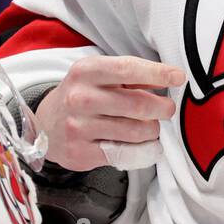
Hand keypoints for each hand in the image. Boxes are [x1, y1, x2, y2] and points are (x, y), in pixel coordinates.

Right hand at [34, 56, 183, 171]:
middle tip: (167, 109)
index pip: (128, 69)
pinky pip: (126, 154)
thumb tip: (170, 77)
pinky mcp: (81, 153)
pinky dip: (145, 151)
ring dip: (152, 130)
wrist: (45, 126)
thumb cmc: (82, 96)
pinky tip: (149, 146)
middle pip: (136, 104)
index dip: (158, 73)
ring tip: (151, 127)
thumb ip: (130, 76)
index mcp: (86, 71)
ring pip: (135, 131)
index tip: (179, 77)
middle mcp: (80, 98)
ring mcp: (79, 127)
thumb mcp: (98, 76)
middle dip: (162, 107)